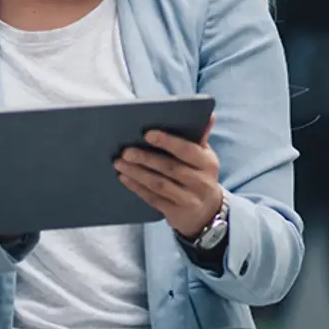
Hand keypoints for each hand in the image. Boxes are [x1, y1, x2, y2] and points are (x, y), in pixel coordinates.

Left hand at [113, 115, 222, 238]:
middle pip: (170, 168)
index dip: (168, 142)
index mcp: (207, 163)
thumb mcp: (204, 157)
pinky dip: (137, 187)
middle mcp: (201, 182)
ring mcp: (189, 199)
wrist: (209, 212)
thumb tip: (209, 115)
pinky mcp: (176, 213)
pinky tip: (124, 178)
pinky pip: (153, 199)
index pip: (187, 150)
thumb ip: (200, 137)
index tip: (147, 134)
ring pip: (159, 184)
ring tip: (119, 163)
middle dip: (145, 158)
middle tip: (125, 151)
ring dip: (137, 173)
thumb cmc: (199, 175)